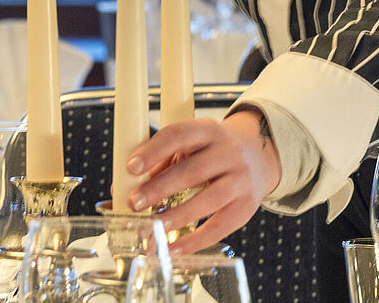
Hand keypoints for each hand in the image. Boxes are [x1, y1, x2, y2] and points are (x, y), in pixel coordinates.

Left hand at [126, 109, 281, 253]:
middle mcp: (228, 152)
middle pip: (193, 170)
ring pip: (208, 199)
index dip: (154, 151)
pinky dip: (195, 241)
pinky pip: (220, 227)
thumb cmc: (211, 152)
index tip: (131, 167)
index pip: (179, 135)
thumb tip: (120, 189)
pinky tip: (174, 247)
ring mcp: (241, 179)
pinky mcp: (246, 206)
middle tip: (134, 202)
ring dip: (177, 215)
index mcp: (208, 130)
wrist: (258, 157)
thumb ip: (160, 161)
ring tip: (152, 227)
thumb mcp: (192, 144)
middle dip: (160, 187)